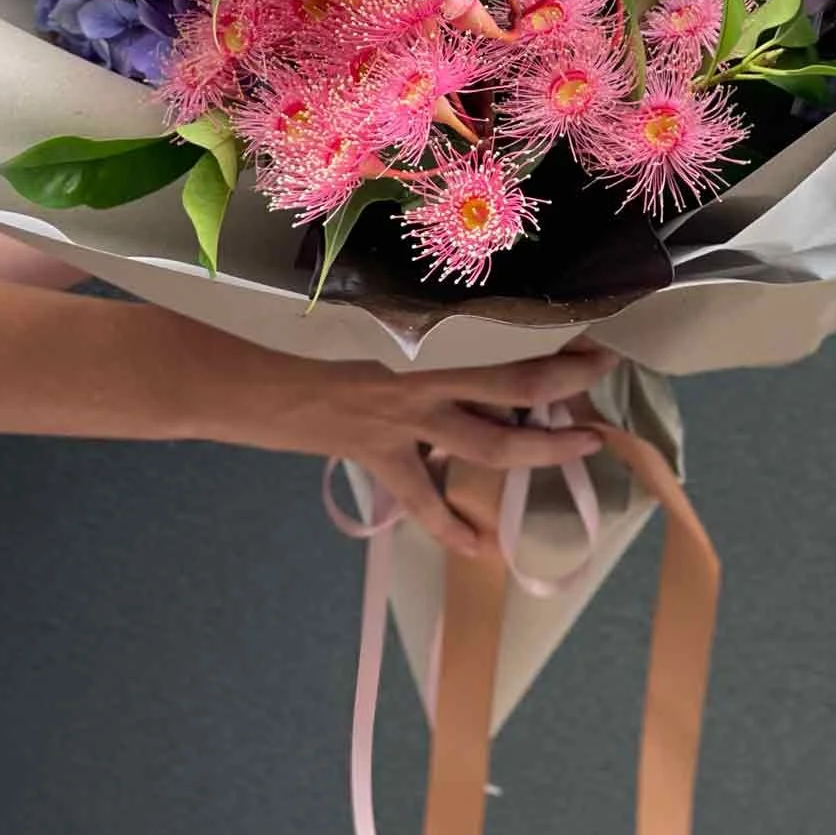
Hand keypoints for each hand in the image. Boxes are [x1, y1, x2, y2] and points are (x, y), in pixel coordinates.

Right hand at [185, 332, 616, 555]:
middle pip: (516, 384)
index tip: (589, 314)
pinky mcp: (375, 455)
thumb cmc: (282, 313)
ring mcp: (402, 420)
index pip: (503, 326)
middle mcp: (423, 374)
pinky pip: (423, 500)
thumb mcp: (351, 293)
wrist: (228, 369)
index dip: (551, 326)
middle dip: (567, 381)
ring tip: (586, 448)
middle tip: (608, 371)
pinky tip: (482, 549)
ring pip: (489, 444)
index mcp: (419, 328)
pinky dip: (453, 526)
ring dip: (541, 450)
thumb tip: (442, 286)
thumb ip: (400, 297)